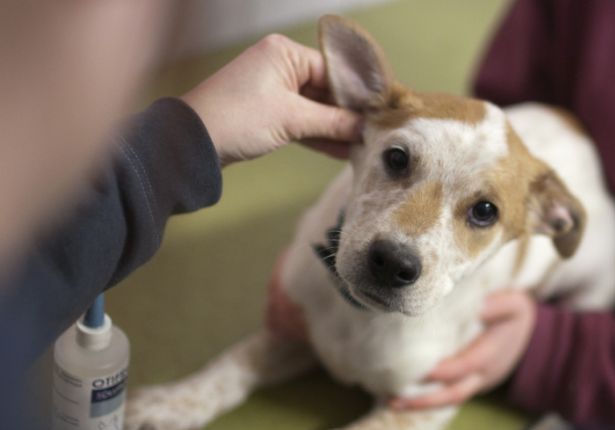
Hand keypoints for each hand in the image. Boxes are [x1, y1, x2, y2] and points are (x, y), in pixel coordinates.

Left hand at [182, 34, 361, 165]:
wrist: (192, 144)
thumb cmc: (237, 118)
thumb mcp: (292, 119)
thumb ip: (334, 121)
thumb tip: (366, 126)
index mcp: (285, 53)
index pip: (334, 70)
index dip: (358, 93)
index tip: (380, 112)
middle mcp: (280, 65)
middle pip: (327, 89)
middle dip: (349, 113)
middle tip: (376, 132)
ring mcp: (274, 89)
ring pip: (316, 108)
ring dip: (337, 128)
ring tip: (364, 145)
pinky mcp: (268, 112)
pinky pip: (302, 121)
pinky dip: (319, 135)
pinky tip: (343, 150)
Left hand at [391, 290, 537, 409]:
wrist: (534, 339)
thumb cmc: (517, 316)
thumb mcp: (515, 304)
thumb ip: (497, 304)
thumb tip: (476, 305)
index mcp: (492, 353)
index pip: (467, 365)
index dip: (446, 370)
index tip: (422, 370)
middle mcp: (483, 374)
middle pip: (454, 393)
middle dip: (424, 399)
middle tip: (394, 399)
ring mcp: (476, 382)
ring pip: (448, 398)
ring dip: (420, 403)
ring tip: (391, 402)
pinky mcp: (468, 382)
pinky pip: (447, 394)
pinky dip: (426, 397)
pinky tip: (402, 396)